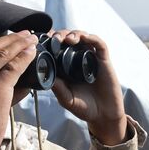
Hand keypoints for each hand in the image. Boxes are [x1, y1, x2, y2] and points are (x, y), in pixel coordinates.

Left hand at [49, 30, 128, 145]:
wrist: (104, 115)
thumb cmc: (84, 108)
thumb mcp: (66, 99)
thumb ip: (58, 88)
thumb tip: (45, 73)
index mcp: (66, 67)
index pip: (58, 48)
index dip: (51, 41)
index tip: (44, 39)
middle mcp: (78, 60)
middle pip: (69, 39)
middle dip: (61, 35)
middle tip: (56, 38)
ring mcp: (91, 59)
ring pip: (83, 38)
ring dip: (75, 34)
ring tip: (68, 39)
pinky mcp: (104, 61)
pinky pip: (99, 45)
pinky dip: (92, 38)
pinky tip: (85, 38)